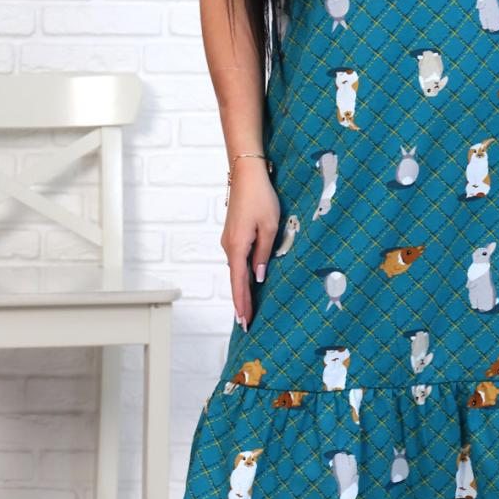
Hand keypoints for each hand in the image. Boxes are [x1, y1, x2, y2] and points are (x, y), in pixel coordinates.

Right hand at [220, 158, 279, 330]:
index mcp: (237, 247)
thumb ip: (264, 254)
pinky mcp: (233, 234)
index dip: (242, 303)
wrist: (246, 174)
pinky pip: (237, 259)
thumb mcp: (269, 227)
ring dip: (241, 289)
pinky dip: (241, 274)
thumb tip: (258, 277)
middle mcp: (229, 246)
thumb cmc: (261, 198)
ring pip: (236, 269)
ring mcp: (229, 240)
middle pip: (235, 280)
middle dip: (241, 301)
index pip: (239, 283)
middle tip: (245, 324)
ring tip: (247, 308)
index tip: (244, 322)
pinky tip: (247, 281)